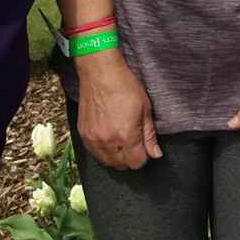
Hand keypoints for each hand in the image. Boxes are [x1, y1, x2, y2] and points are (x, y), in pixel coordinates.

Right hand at [75, 51, 160, 167]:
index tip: (144, 147)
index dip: (143, 157)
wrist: (100, 73)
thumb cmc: (125, 87)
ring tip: (121, 140)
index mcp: (126, 137)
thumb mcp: (145, 110)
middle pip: (121, 166)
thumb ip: (150, 136)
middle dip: (130, 158)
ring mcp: (93, 139)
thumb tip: (156, 154)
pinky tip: (109, 138)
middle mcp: (108, 142)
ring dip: (116, 156)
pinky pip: (94, 153)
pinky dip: (102, 151)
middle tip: (134, 142)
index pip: (137, 163)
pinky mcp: (83, 134)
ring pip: (106, 162)